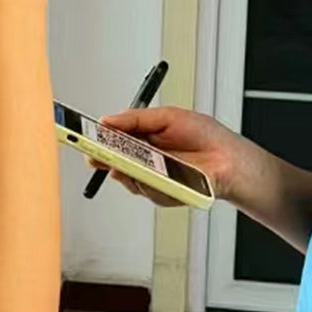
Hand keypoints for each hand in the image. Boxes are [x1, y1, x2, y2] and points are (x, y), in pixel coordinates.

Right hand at [100, 105, 247, 207]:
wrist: (229, 160)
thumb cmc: (205, 135)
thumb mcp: (168, 117)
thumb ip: (136, 119)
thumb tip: (108, 120)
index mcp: (142, 137)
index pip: (111, 138)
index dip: (95, 137)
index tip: (82, 134)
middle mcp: (143, 158)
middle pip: (112, 161)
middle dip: (101, 157)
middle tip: (95, 153)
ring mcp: (151, 177)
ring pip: (127, 178)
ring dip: (127, 171)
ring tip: (130, 162)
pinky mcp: (161, 194)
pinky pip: (147, 191)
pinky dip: (151, 183)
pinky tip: (160, 175)